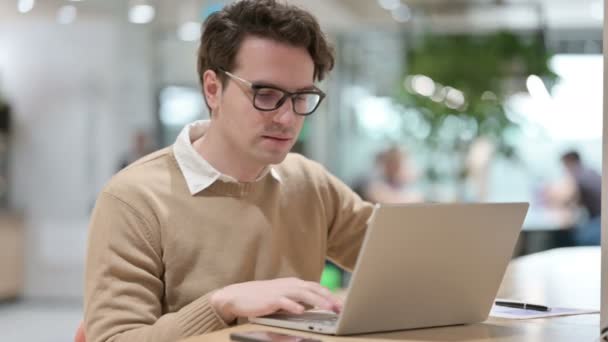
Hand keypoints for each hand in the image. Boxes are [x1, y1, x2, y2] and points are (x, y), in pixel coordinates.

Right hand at [210, 277, 341, 323]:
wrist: (238, 295)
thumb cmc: (262, 298)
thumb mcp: (283, 297)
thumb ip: (298, 299)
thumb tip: (314, 306)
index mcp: (294, 284)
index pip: (317, 288)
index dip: (331, 295)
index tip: (342, 304)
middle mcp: (290, 285)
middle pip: (314, 289)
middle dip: (330, 298)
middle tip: (342, 308)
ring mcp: (281, 291)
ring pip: (303, 294)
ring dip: (318, 301)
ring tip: (329, 309)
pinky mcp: (270, 299)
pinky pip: (284, 302)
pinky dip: (293, 305)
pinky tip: (301, 311)